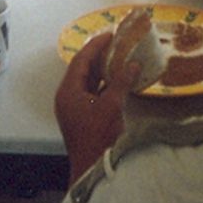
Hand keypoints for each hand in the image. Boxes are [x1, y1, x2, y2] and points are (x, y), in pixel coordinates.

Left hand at [54, 31, 136, 186]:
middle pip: (82, 69)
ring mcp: (74, 107)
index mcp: (68, 91)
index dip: (95, 46)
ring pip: (88, 82)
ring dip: (102, 70)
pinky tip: (119, 80)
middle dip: (99, 56)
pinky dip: (104, 85)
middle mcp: (68, 96)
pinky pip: (93, 93)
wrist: (92, 167)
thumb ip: (122, 82)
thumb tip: (134, 64)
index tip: (110, 35)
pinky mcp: (82, 116)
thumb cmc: (98, 135)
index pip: (80, 60)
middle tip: (117, 43)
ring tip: (119, 57)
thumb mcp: (111, 106)